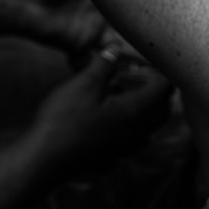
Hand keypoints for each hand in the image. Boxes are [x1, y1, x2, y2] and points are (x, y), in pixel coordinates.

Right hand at [28, 49, 172, 175]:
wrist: (43, 160)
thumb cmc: (64, 120)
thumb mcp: (84, 83)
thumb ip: (105, 64)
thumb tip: (116, 47)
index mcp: (134, 112)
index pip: (163, 91)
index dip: (166, 75)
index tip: (162, 63)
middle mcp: (134, 133)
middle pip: (160, 113)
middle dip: (160, 95)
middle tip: (153, 79)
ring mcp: (122, 150)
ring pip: (145, 131)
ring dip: (144, 114)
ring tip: (129, 97)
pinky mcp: (108, 160)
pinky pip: (126, 145)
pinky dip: (126, 131)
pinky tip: (111, 124)